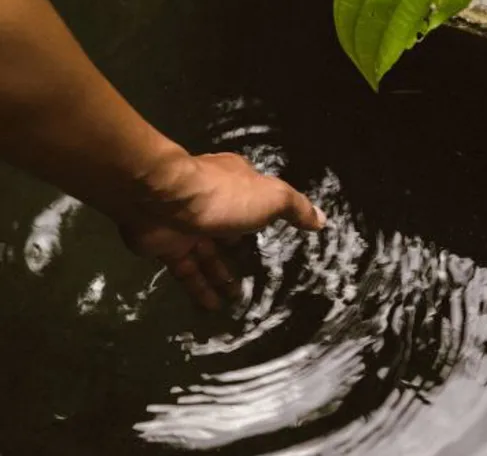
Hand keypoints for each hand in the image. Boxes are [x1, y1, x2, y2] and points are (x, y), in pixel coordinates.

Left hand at [121, 152, 325, 309]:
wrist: (161, 199)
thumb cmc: (224, 196)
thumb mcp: (271, 197)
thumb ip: (296, 208)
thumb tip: (322, 219)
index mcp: (237, 182)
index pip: (253, 198)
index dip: (261, 216)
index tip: (270, 236)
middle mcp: (212, 201)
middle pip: (228, 227)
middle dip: (238, 249)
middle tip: (253, 275)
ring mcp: (187, 223)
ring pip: (207, 253)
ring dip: (221, 275)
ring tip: (236, 299)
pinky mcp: (167, 246)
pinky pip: (186, 270)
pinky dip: (198, 288)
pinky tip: (210, 307)